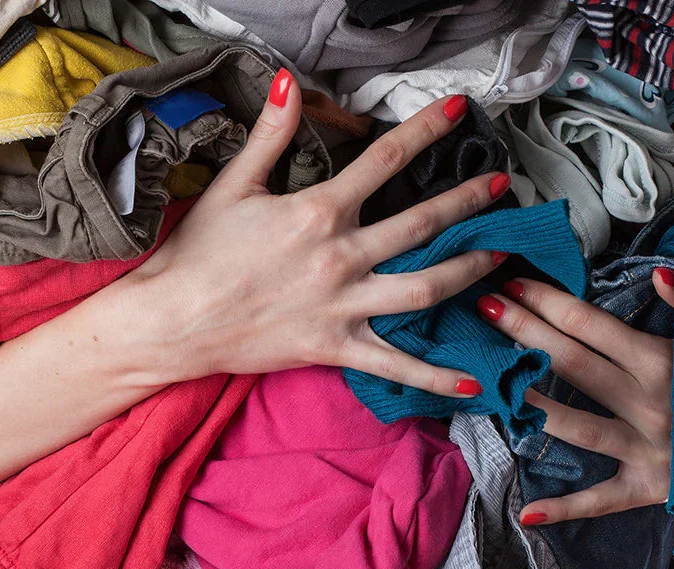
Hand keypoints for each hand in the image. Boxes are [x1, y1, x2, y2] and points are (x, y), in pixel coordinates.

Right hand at [120, 71, 510, 397]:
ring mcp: (342, 305)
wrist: (172, 321)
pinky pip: (394, 364)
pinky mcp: (334, 347)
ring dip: (469, 270)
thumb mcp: (233, 185)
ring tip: (500, 259)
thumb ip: (270, 134)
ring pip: (425, 287)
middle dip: (468, 201)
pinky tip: (473, 379)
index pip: (385, 161)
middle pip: (421, 224)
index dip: (425, 131)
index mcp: (318, 212)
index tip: (456, 112)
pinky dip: (434, 375)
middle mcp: (340, 257)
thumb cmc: (196, 254)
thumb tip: (289, 83)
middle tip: (502, 186)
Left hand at [475, 270, 673, 523]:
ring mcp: (647, 449)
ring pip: (578, 427)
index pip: (593, 327)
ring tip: (487, 383)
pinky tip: (525, 514)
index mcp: (664, 364)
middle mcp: (651, 405)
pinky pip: (602, 500)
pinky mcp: (649, 487)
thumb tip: (663, 272)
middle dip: (526, 334)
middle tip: (483, 309)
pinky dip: (565, 509)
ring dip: (531, 407)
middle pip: (574, 366)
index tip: (511, 285)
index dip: (549, 304)